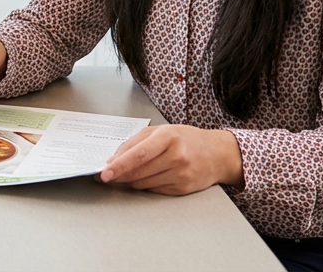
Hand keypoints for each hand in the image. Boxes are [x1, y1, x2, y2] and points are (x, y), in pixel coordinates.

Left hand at [99, 124, 243, 194]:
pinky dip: (145, 185)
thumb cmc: (187, 139)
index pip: (138, 155)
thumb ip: (135, 143)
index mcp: (168, 137)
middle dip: (119, 175)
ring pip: (144, 183)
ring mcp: (181, 174)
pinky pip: (154, 190)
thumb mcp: (162, 131)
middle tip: (106, 176)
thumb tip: (113, 160)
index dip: (119, 165)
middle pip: (139, 171)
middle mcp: (176, 156)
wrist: (218, 154)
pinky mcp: (183, 189)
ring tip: (128, 173)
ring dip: (131, 180)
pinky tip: (147, 177)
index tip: (104, 173)